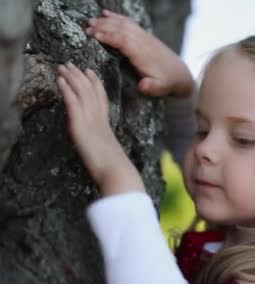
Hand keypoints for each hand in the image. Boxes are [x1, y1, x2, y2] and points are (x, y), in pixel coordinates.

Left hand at [57, 63, 144, 195]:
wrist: (116, 171)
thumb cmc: (115, 169)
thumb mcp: (110, 154)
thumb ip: (105, 146)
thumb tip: (105, 149)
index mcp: (106, 125)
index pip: (101, 99)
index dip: (96, 84)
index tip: (90, 72)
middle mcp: (99, 119)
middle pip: (91, 91)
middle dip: (80, 76)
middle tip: (72, 64)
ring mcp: (90, 121)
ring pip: (82, 92)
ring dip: (71, 77)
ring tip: (62, 66)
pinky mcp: (81, 125)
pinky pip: (73, 103)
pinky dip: (67, 89)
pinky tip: (61, 80)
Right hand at [86, 9, 193, 97]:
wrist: (180, 74)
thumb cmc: (166, 82)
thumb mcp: (160, 88)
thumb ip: (151, 87)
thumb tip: (142, 86)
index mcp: (144, 54)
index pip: (125, 41)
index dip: (110, 37)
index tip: (95, 36)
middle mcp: (143, 42)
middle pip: (122, 29)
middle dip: (104, 27)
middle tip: (86, 28)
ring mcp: (144, 37)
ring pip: (124, 24)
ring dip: (107, 21)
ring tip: (90, 21)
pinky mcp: (144, 36)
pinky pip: (129, 23)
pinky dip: (117, 17)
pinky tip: (105, 13)